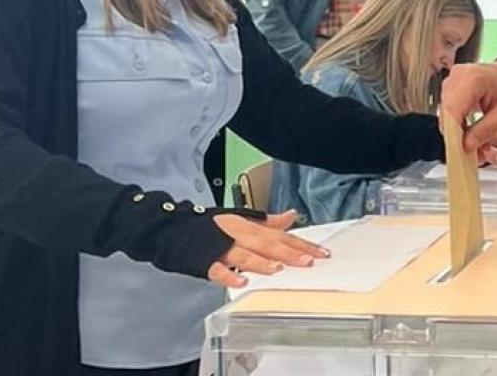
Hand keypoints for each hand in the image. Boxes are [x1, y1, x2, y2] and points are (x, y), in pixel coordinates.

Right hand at [207, 210, 328, 287]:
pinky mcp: (206, 262)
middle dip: (289, 253)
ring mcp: (222, 249)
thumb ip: (268, 221)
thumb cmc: (210, 226)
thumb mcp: (241, 218)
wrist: (175, 229)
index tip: (321, 252)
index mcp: (249, 227)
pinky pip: (218, 270)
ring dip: (262, 262)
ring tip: (278, 269)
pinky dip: (230, 275)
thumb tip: (291, 216)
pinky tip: (242, 281)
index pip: (281, 236)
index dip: (302, 244)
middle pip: (267, 245)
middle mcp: (239, 236)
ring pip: (245, 255)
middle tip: (308, 261)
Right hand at [442, 59, 496, 154]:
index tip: (461, 152)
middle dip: (461, 139)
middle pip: (447, 117)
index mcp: (473, 79)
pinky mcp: (450, 90)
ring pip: (447, 119)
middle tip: (479, 154)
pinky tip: (474, 136)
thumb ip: (486, 130)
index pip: (452, 111)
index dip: (454, 135)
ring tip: (483, 147)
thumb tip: (466, 145)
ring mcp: (452, 82)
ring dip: (462, 136)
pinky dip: (461, 129)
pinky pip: (449, 115)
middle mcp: (458, 77)